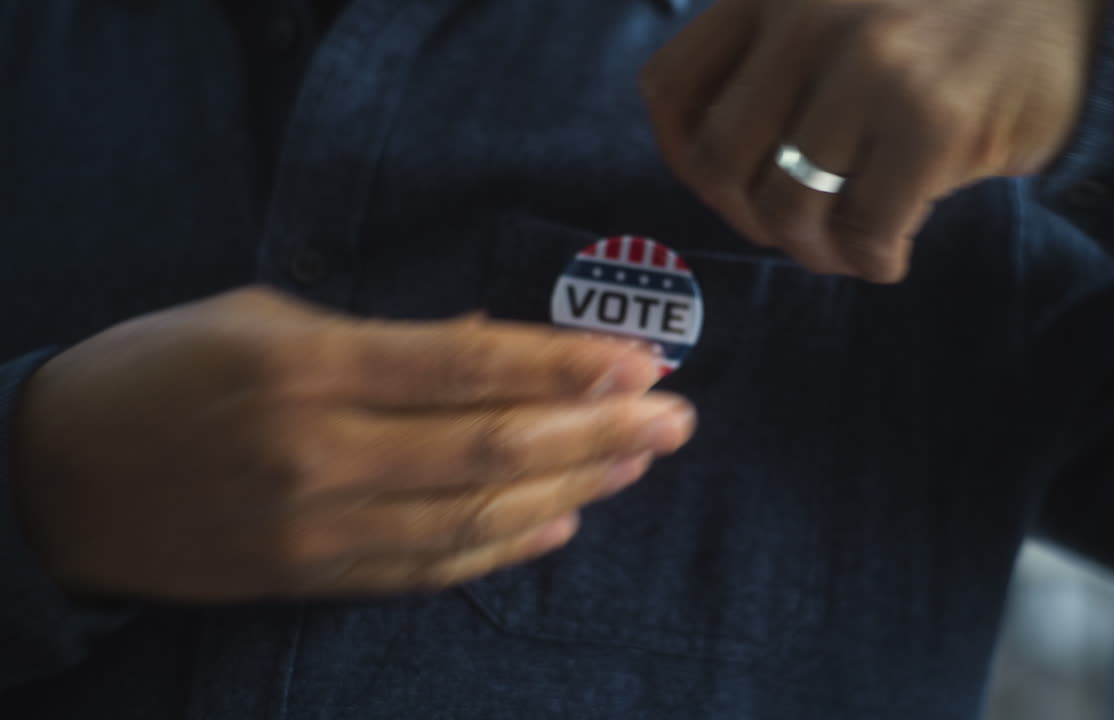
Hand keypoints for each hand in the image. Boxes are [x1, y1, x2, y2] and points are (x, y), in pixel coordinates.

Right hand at [12, 288, 694, 602]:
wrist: (59, 480)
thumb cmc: (162, 370)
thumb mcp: (262, 318)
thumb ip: (384, 340)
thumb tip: (494, 346)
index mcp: (307, 365)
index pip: (468, 367)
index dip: (565, 365)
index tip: (642, 361)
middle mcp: (320, 453)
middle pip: (493, 448)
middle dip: (598, 432)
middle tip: (674, 419)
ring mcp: (317, 528)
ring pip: (474, 517)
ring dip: (571, 488)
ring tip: (636, 464)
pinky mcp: (310, 579)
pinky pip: (427, 569)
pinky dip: (503, 550)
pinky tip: (562, 523)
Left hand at [642, 0, 1106, 280]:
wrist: (1078, 11)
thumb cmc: (944, 22)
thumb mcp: (837, 4)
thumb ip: (769, 57)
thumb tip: (711, 167)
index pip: (668, 88)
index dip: (681, 157)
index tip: (723, 187)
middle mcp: (808, 13)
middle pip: (718, 161)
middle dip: (748, 219)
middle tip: (796, 230)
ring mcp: (871, 63)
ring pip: (787, 206)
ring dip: (812, 251)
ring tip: (846, 249)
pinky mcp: (933, 119)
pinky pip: (865, 230)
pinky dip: (870, 261)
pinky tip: (891, 254)